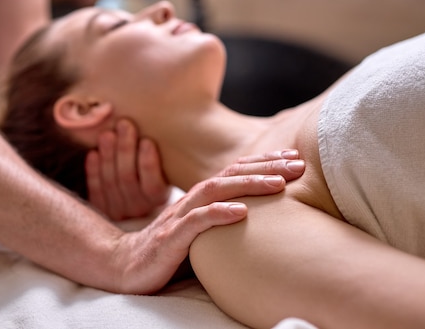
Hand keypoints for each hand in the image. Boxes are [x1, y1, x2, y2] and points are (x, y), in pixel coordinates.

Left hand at [86, 119, 169, 220]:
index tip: (147, 141)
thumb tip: (178, 125)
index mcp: (159, 200)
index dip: (148, 163)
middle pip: (127, 179)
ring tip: (107, 134)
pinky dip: (93, 171)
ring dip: (108, 156)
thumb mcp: (168, 168)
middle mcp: (139, 209)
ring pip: (110, 182)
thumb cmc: (159, 172)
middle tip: (124, 125)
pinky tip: (93, 153)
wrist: (140, 195)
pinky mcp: (101, 210)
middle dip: (125, 149)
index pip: (152, 185)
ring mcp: (118, 212)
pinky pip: (96, 190)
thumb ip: (167, 155)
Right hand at [110, 150, 304, 293]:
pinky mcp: (169, 239)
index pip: (234, 172)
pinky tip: (242, 212)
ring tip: (279, 184)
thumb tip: (266, 220)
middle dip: (265, 167)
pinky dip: (219, 214)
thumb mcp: (201, 232)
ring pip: (214, 192)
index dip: (263, 162)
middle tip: (298, 164)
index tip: (294, 158)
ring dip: (248, 184)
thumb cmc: (169, 251)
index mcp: (200, 198)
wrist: (126, 266)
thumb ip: (223, 220)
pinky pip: (195, 223)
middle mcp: (191, 202)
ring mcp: (179, 218)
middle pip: (230, 175)